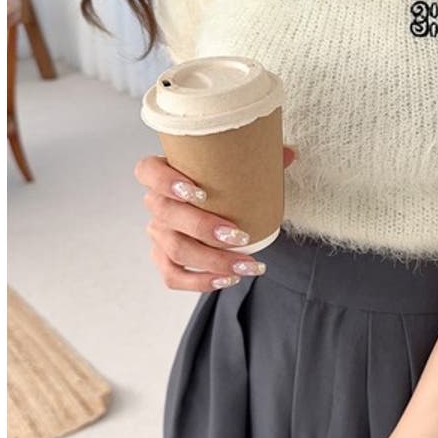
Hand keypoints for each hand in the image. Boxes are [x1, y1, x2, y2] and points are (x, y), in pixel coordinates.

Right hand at [134, 145, 296, 291]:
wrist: (214, 206)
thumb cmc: (222, 182)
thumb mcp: (238, 166)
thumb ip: (259, 157)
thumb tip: (290, 154)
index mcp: (163, 174)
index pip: (147, 172)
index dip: (167, 182)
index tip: (200, 193)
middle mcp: (156, 203)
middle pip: (167, 215)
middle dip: (203, 228)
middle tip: (239, 236)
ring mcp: (158, 233)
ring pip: (174, 250)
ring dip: (212, 260)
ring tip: (246, 264)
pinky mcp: (164, 259)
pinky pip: (173, 276)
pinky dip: (200, 282)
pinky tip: (229, 279)